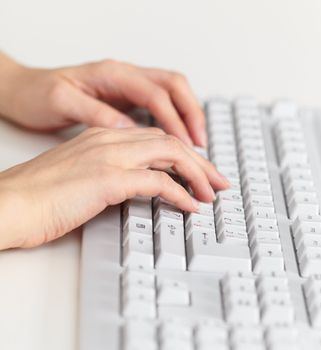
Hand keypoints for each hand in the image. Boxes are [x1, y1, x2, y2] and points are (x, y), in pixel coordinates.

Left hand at [0, 53, 205, 145]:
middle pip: (175, 87)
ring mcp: (128, 86)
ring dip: (189, 117)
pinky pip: (161, 105)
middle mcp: (126, 76)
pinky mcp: (127, 98)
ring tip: (197, 144)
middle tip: (202, 144)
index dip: (175, 121)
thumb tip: (130, 129)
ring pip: (172, 94)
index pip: (156, 95)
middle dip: (193, 115)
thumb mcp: (61, 102)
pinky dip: (175, 121)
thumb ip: (97, 113)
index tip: (187, 146)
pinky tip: (178, 139)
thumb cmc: (38, 94)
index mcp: (113, 74)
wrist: (24, 89)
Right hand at [0, 127, 228, 249]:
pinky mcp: (107, 178)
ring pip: (170, 154)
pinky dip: (179, 194)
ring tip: (211, 194)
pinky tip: (189, 207)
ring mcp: (109, 156)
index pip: (156, 138)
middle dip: (200, 162)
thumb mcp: (83, 175)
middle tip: (217, 181)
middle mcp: (110, 140)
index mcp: (104, 137)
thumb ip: (111, 172)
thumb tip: (138, 185)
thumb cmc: (41, 195)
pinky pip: (157, 182)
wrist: (10, 203)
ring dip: (197, 175)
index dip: (183, 154)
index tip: (200, 172)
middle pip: (170, 142)